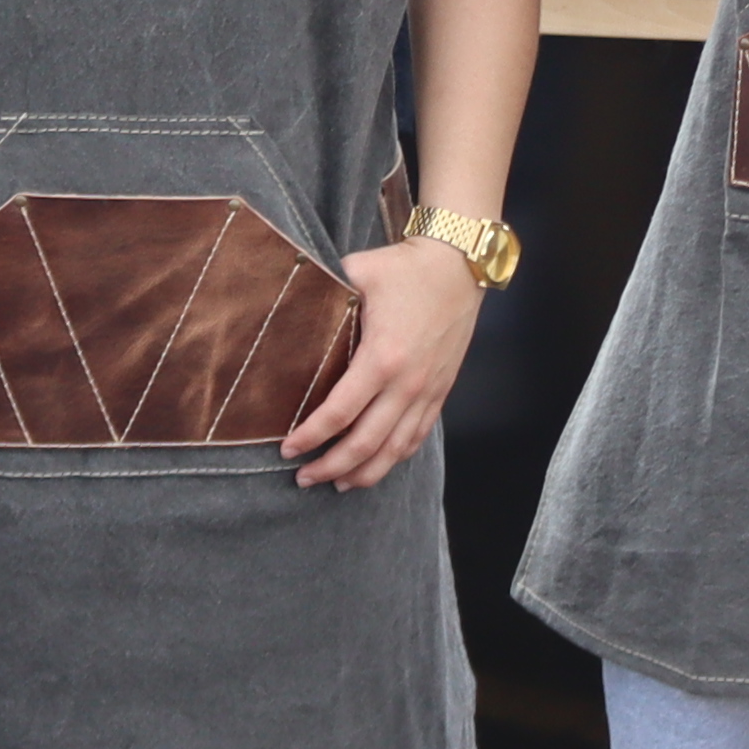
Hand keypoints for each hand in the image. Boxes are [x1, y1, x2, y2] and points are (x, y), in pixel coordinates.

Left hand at [282, 242, 484, 491]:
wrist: (460, 265)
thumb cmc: (407, 268)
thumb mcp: (359, 272)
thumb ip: (323, 290)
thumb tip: (288, 298)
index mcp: (382, 357)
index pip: (339, 413)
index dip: (310, 436)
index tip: (288, 448)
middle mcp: (407, 383)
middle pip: (365, 444)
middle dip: (329, 467)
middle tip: (302, 477)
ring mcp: (427, 391)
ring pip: (394, 450)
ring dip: (363, 473)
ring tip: (336, 483)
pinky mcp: (441, 391)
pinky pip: (416, 437)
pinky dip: (394, 458)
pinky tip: (376, 465)